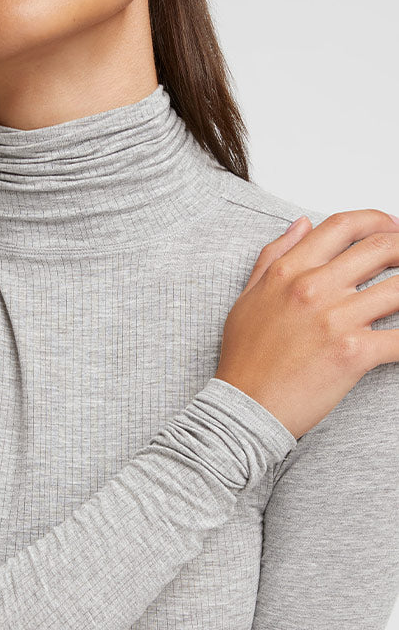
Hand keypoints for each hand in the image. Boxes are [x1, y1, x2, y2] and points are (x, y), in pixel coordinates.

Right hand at [214, 209, 398, 438]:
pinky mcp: (353, 353)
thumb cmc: (245, 361)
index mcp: (288, 272)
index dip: (376, 220)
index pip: (343, 226)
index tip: (390, 227)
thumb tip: (301, 225)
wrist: (244, 409)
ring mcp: (335, 320)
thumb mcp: (247, 299)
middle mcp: (313, 288)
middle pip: (380, 249)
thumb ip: (272, 257)